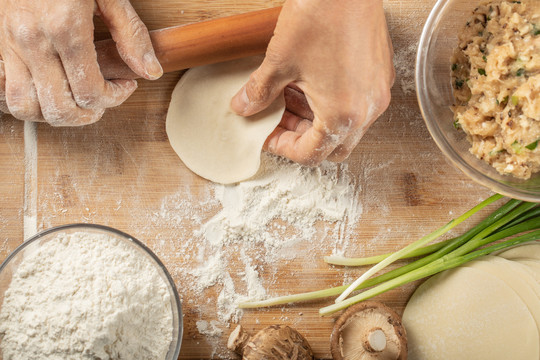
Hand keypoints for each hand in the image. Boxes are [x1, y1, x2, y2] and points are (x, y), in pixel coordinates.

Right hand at [0, 0, 161, 125]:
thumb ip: (131, 34)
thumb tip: (151, 71)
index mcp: (65, 29)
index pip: (90, 93)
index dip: (114, 99)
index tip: (125, 85)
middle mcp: (33, 41)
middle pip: (59, 109)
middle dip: (88, 114)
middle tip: (103, 99)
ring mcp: (10, 44)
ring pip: (26, 108)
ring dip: (56, 114)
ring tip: (77, 101)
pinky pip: (9, 90)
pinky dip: (31, 100)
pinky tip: (53, 88)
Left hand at [231, 0, 393, 164]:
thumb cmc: (321, 15)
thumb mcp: (279, 60)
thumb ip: (259, 92)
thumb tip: (244, 107)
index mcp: (342, 113)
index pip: (311, 154)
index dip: (282, 148)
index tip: (267, 136)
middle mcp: (367, 109)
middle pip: (332, 147)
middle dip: (302, 140)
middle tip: (279, 122)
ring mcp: (377, 92)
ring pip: (345, 127)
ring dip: (317, 122)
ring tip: (291, 98)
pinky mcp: (380, 75)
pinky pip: (357, 105)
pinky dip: (333, 105)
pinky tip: (312, 83)